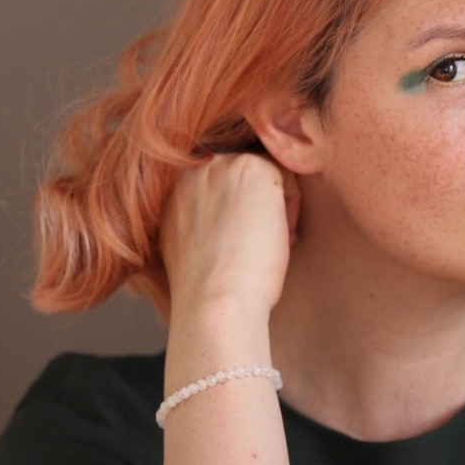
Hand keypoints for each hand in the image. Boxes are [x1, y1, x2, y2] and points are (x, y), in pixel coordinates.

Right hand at [159, 153, 300, 318]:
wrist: (216, 299)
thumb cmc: (206, 286)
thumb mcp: (186, 242)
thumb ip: (198, 217)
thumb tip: (224, 216)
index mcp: (172, 186)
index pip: (220, 187)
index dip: (234, 217)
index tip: (237, 247)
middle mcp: (195, 168)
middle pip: (242, 178)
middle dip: (255, 207)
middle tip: (256, 246)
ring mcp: (224, 165)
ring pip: (266, 176)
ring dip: (273, 208)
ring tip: (266, 244)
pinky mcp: (254, 168)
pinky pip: (289, 177)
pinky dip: (291, 208)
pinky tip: (280, 238)